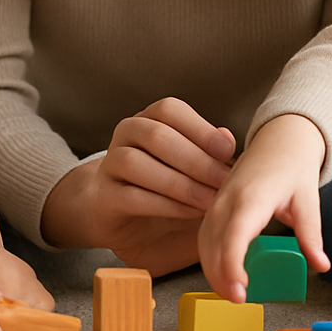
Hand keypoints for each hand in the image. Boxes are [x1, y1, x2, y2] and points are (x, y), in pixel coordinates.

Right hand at [41, 97, 235, 274]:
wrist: (120, 221)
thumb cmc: (165, 193)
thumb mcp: (193, 173)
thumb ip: (209, 156)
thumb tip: (227, 136)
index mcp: (148, 120)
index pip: (169, 110)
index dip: (199, 127)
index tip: (228, 150)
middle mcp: (125, 137)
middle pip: (156, 135)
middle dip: (196, 159)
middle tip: (224, 181)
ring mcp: (110, 166)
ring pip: (137, 162)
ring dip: (179, 182)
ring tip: (209, 201)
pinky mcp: (103, 199)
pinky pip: (131, 196)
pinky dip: (164, 204)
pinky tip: (189, 212)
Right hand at [198, 114, 330, 302]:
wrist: (281, 138)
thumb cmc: (293, 167)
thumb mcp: (308, 201)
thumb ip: (311, 235)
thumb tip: (321, 266)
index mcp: (252, 197)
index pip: (233, 237)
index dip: (232, 267)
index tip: (240, 292)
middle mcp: (228, 199)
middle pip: (212, 244)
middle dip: (220, 277)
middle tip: (240, 300)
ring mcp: (218, 200)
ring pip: (204, 242)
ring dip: (213, 270)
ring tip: (232, 293)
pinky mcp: (215, 204)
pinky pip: (205, 235)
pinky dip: (210, 257)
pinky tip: (223, 274)